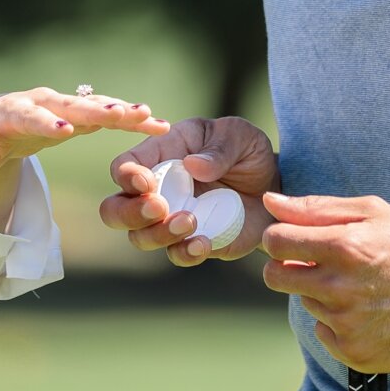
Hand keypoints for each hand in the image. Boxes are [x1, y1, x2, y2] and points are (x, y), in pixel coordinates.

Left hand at [0, 86, 169, 177]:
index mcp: (10, 112)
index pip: (28, 116)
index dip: (45, 123)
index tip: (65, 132)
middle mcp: (39, 102)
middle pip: (68, 105)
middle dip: (95, 110)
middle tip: (121, 114)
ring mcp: (60, 107)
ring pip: (92, 106)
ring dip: (120, 110)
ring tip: (148, 116)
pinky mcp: (76, 115)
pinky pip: (105, 116)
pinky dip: (128, 119)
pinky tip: (156, 124)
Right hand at [100, 116, 279, 264]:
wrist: (274, 185)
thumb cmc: (247, 151)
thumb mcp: (238, 135)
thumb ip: (218, 148)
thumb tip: (193, 166)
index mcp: (160, 155)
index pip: (123, 167)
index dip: (126, 177)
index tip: (147, 183)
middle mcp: (158, 190)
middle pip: (114, 210)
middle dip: (129, 213)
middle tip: (159, 208)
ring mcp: (171, 220)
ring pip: (140, 238)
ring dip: (158, 234)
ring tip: (190, 222)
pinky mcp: (193, 242)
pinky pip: (177, 255)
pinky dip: (185, 252)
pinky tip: (204, 242)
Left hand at [259, 192, 389, 372]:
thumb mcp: (371, 212)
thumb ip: (315, 208)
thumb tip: (270, 201)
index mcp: (343, 247)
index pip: (274, 241)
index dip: (280, 237)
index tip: (294, 240)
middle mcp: (341, 289)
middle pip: (275, 277)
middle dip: (288, 266)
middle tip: (317, 265)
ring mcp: (347, 324)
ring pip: (305, 302)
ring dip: (321, 293)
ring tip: (358, 287)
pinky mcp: (354, 351)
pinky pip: (323, 332)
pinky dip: (336, 323)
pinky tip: (364, 312)